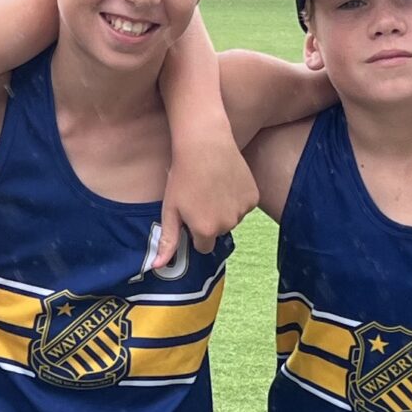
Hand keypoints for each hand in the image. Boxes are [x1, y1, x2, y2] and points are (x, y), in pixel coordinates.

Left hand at [151, 142, 257, 269]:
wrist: (205, 144)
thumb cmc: (182, 176)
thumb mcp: (170, 209)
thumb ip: (168, 240)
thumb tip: (157, 267)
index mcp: (206, 231)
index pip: (202, 246)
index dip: (195, 230)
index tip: (190, 213)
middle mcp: (228, 224)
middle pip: (218, 232)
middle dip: (210, 220)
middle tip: (200, 197)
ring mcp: (243, 211)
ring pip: (232, 218)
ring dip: (224, 209)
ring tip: (212, 187)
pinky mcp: (254, 197)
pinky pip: (244, 206)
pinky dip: (236, 197)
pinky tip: (225, 181)